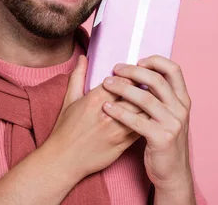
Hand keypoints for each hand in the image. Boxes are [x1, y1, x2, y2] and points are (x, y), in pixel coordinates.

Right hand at [43, 55, 141, 180]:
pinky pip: (141, 130)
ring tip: (154, 99)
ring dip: (150, 104)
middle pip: (136, 95)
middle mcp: (107, 114)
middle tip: (151, 83)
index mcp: (94, 100)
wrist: (63, 160)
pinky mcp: (122, 145)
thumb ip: (77, 76)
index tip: (137, 73)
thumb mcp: (69, 100)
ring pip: (142, 112)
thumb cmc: (65, 130)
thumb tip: (83, 58)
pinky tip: (151, 117)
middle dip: (145, 88)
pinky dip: (148, 121)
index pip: (122, 81)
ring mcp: (116, 130)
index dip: (132, 75)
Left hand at [101, 55, 193, 191]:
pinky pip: (137, 121)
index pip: (174, 69)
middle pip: (157, 80)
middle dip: (133, 71)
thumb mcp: (167, 114)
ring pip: (145, 98)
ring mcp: (173, 124)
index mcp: (182, 99)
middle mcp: (181, 108)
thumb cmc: (163, 139)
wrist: (172, 172)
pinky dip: (120, 112)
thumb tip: (140, 71)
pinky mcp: (161, 138)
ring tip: (106, 83)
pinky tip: (106, 107)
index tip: (137, 60)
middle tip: (115, 69)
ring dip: (123, 88)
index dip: (155, 61)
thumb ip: (159, 95)